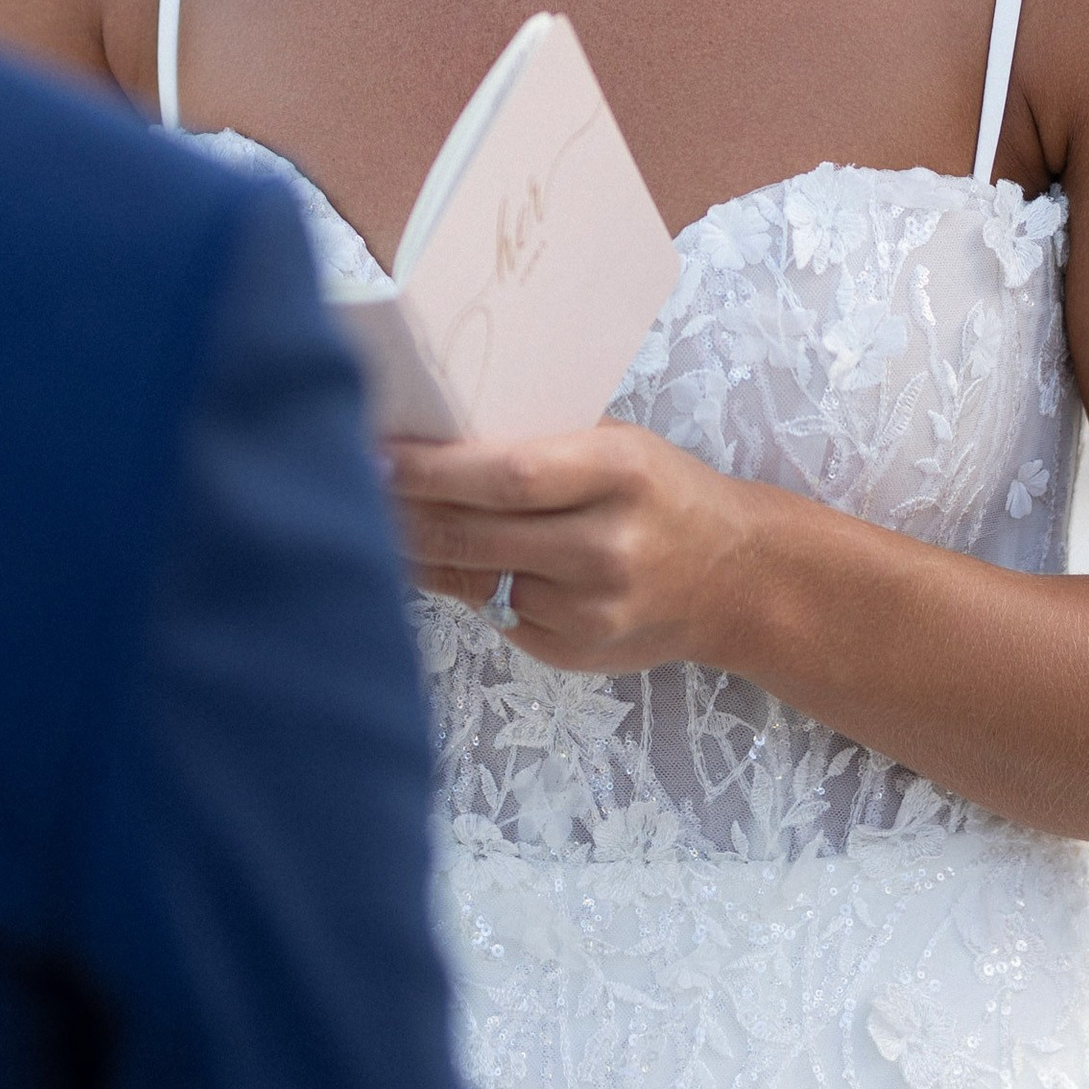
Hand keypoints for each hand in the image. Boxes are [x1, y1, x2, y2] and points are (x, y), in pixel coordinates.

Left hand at [387, 420, 763, 675]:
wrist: (736, 576)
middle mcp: (607, 546)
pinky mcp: (574, 651)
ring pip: (473, 580)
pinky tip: (434, 562)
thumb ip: (539, 447)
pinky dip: (458, 585)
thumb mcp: (617, 446)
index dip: (433, 470)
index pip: (507, 475)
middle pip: (477, 534)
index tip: (378, 451)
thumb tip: (430, 437)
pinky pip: (494, 613)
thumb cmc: (663, 491)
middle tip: (352, 482)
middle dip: (404, 511)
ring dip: (415, 552)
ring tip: (375, 519)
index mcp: (620, 474)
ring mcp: (591, 609)